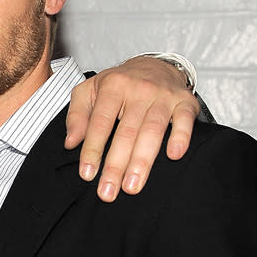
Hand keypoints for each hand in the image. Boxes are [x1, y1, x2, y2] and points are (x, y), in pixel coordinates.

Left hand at [65, 56, 200, 201]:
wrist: (155, 64)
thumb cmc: (118, 84)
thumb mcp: (90, 90)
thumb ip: (76, 116)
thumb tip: (71, 143)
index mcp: (113, 86)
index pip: (100, 122)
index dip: (93, 149)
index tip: (87, 174)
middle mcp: (139, 90)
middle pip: (126, 132)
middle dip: (116, 165)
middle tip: (108, 191)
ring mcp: (163, 96)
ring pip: (153, 131)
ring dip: (142, 161)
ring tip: (132, 187)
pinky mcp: (185, 101)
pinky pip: (185, 120)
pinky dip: (181, 137)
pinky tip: (174, 155)